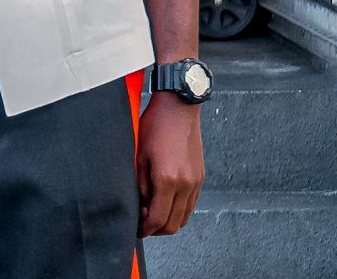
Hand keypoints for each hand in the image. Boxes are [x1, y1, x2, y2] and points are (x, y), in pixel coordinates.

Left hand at [136, 92, 203, 235]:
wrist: (178, 107)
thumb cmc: (155, 125)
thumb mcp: (138, 155)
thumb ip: (140, 185)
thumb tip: (141, 206)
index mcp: (168, 180)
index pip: (158, 219)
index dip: (146, 229)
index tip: (137, 229)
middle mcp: (186, 184)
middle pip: (174, 224)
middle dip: (157, 230)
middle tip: (143, 224)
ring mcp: (196, 181)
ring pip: (184, 217)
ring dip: (169, 221)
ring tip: (153, 213)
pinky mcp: (200, 177)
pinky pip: (191, 204)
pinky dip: (179, 210)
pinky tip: (166, 202)